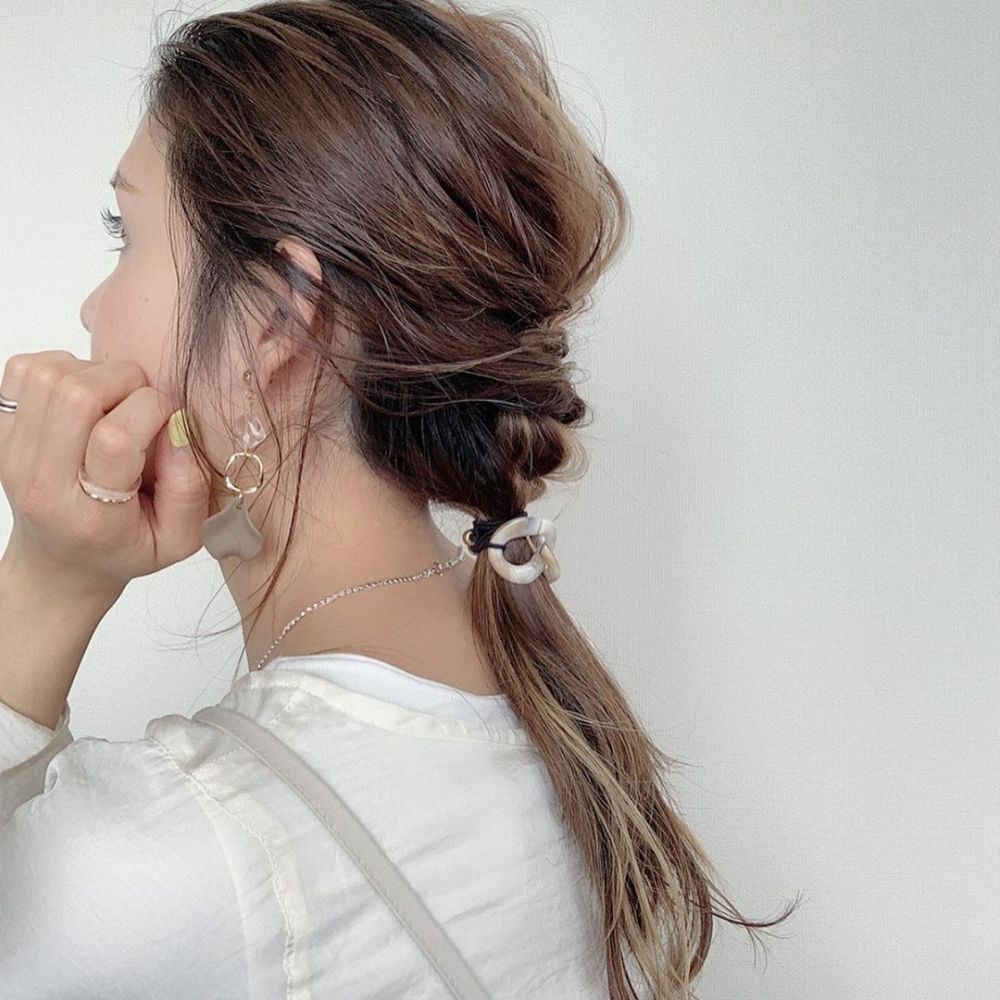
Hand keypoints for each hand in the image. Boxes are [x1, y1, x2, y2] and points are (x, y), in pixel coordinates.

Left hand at [0, 350, 209, 603]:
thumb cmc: (123, 548)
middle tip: (141, 404)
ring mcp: (12, 451)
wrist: (59, 563)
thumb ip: (189, 489)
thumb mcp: (178, 540)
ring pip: (51, 374)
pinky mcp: (0, 430)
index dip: (153, 410)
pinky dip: (63, 368)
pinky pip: (26, 369)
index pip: (115, 437)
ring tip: (113, 402)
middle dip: (125, 382)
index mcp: (88, 515)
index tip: (170, 419)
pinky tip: (84, 397)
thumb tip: (177, 428)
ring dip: (94, 373)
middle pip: (77, 394)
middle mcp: (40, 480)